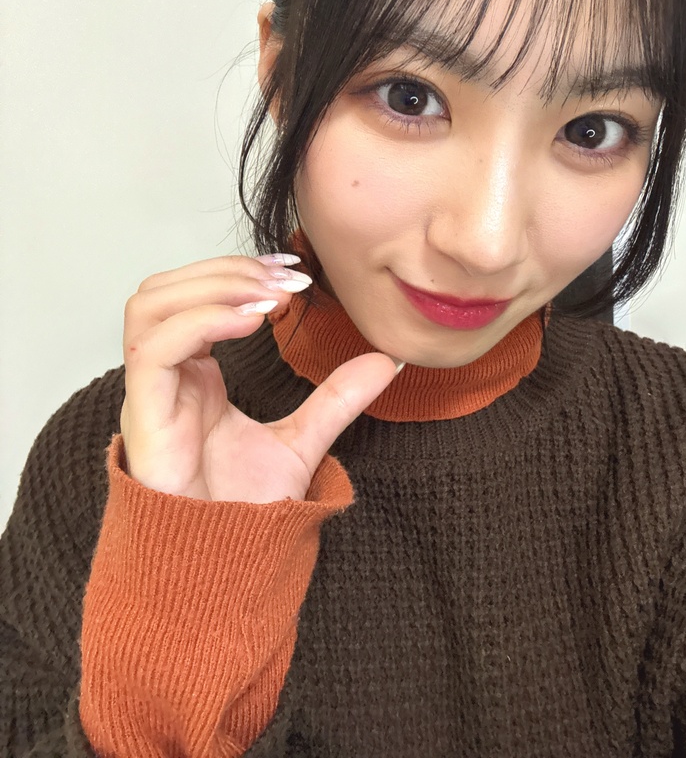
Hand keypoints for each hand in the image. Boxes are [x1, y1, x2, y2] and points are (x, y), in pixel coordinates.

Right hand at [119, 254, 400, 502]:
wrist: (222, 570)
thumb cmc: (243, 512)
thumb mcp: (303, 442)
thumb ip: (337, 399)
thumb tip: (388, 360)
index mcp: (192, 375)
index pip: (192, 297)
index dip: (237, 273)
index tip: (296, 273)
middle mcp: (166, 377)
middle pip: (164, 290)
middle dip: (225, 270)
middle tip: (286, 278)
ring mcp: (151, 394)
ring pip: (149, 306)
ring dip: (211, 286)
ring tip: (269, 296)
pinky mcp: (144, 416)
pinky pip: (155, 349)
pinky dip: (201, 320)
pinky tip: (252, 318)